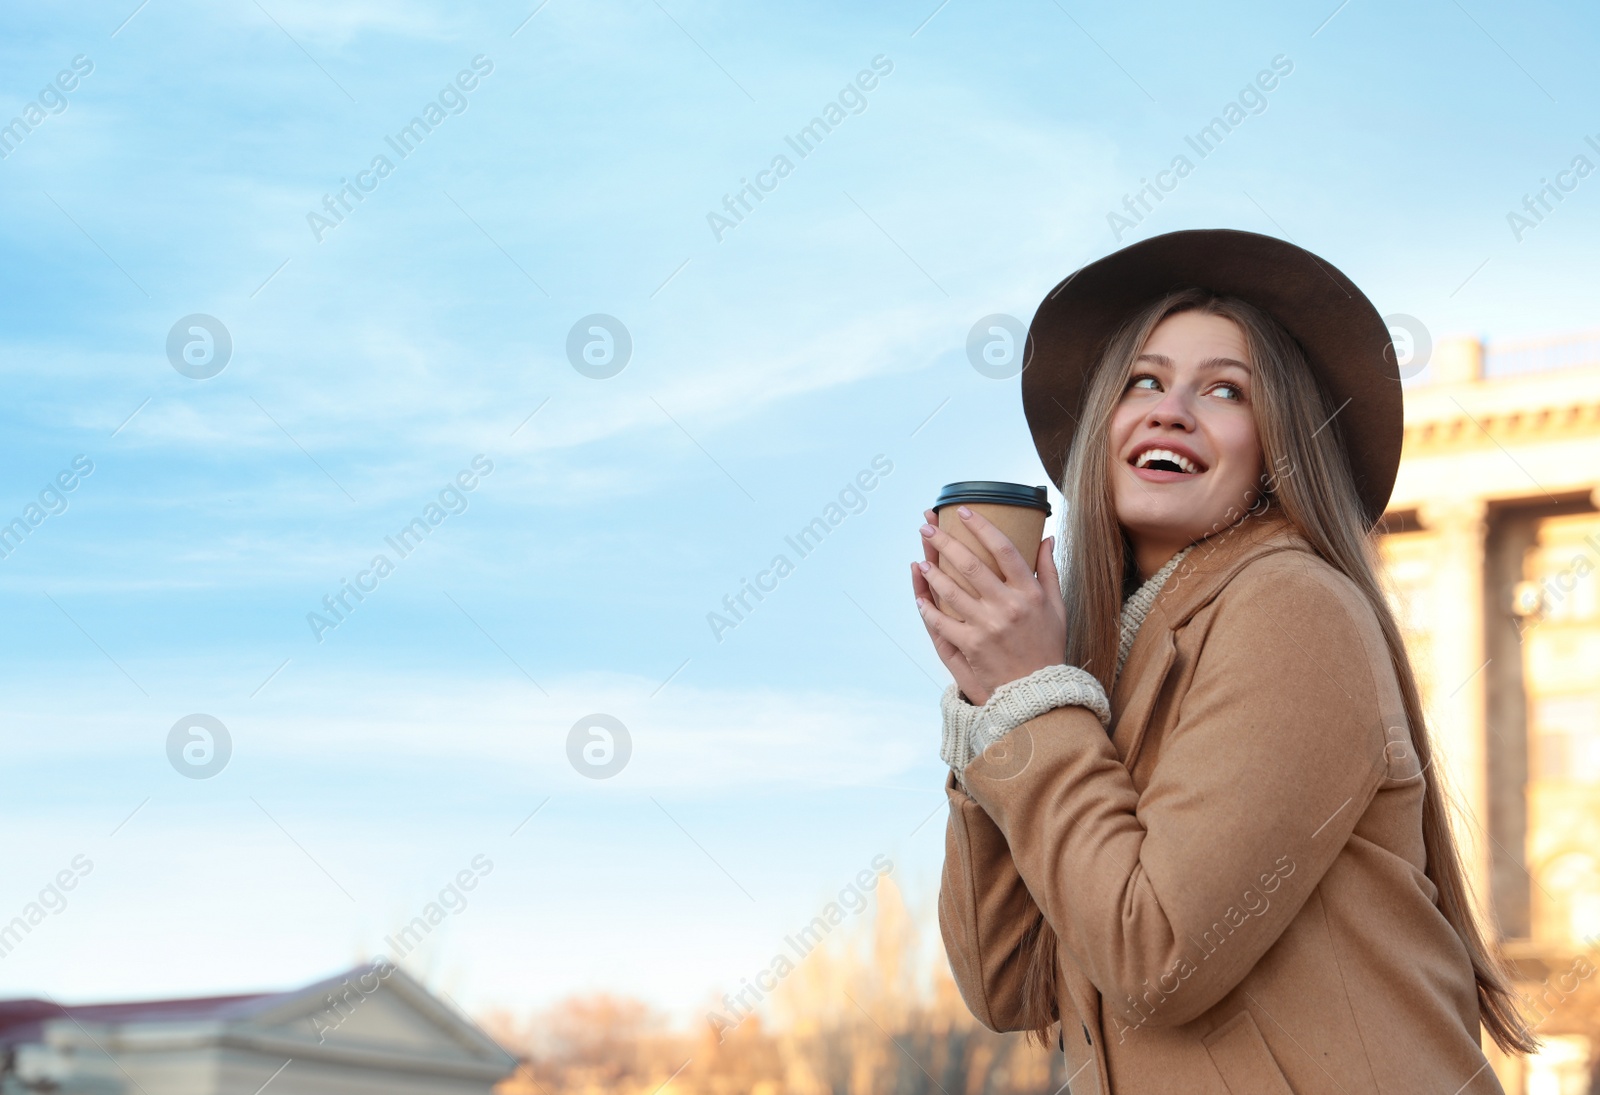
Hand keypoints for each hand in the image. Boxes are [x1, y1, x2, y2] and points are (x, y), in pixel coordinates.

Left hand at [910, 506, 1066, 705]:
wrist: (1039, 689)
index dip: (982, 527)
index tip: (963, 511)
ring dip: (932, 573)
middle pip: (971, 565)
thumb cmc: (1047, 644)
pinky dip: (929, 609)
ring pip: (952, 591)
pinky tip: (920, 597)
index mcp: (1029, 592)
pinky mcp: (972, 645)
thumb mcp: (1056, 606)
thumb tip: (1047, 537)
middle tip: (926, 526)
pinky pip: (943, 623)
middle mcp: (1008, 606)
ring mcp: (988, 626)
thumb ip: (1048, 571)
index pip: (1004, 549)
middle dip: (944, 542)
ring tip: (920, 560)